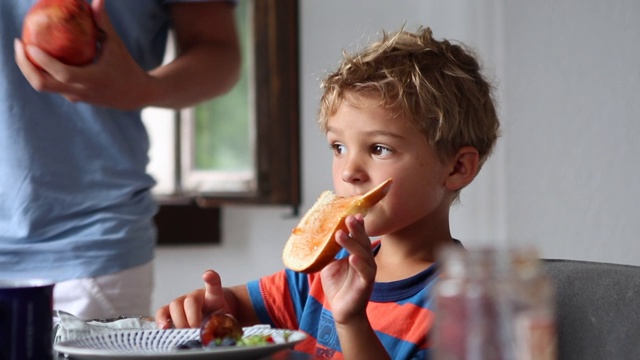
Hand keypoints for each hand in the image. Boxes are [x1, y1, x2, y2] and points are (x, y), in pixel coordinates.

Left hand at [14, 0, 152, 109]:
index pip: (61, 73)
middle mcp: (80, 91)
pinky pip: (51, 84)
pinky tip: (38, 55)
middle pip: (41, 84)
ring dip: (29, 68)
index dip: (43, 61)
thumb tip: (96, 0)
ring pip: (42, 85)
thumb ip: (103, 23)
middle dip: (25, 66)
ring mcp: (74, 96)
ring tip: (24, 47)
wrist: (134, 95)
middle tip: (20, 44)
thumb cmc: (125, 65)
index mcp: (92, 80)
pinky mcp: (72, 97)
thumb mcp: (115, 44)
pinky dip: (41, 71)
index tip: (29, 44)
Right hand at [155, 270, 231, 328]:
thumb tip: (215, 337)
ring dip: (179, 321)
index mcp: (213, 297)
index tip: (207, 275)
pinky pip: (163, 312)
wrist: (212, 315)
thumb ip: (221, 326)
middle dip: (191, 318)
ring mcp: (183, 302)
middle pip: (190, 301)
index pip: (214, 285)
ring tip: (184, 332)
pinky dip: (162, 320)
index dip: (211, 279)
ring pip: (175, 305)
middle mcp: (196, 296)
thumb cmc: (218, 318)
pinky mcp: (171, 311)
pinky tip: (164, 328)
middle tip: (196, 330)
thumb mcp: (224, 322)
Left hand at [320, 214, 376, 324]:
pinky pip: (365, 273)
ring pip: (363, 254)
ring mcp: (367, 272)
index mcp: (358, 254)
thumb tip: (319, 235)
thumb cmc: (338, 287)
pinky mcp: (366, 285)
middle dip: (356, 229)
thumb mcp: (330, 264)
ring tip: (341, 234)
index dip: (356, 225)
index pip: (358, 236)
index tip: (350, 213)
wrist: (342, 311)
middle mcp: (366, 260)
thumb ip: (329, 251)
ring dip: (352, 243)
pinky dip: (359, 264)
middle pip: (363, 241)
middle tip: (348, 218)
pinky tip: (352, 258)